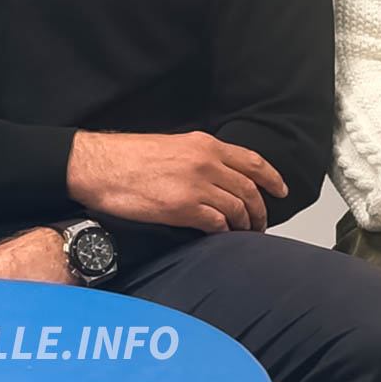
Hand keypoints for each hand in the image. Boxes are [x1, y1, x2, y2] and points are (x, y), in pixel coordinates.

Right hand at [67, 131, 286, 233]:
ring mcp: (196, 185)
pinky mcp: (182, 207)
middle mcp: (206, 163)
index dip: (272, 178)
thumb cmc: (129, 157)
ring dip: (244, 224)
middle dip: (260, 209)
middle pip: (249, 189)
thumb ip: (201, 158)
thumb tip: (219, 175)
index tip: (281, 190)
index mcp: (206, 145)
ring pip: (237, 208)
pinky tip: (221, 236)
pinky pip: (216, 222)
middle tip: (261, 223)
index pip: (253, 161)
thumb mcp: (175, 146)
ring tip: (243, 234)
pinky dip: (223, 231)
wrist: (99, 166)